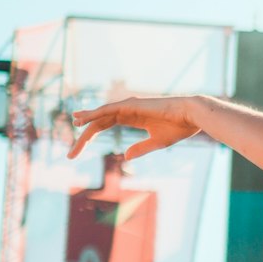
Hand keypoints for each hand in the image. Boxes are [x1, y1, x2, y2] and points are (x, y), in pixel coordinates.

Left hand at [69, 96, 202, 160]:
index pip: (105, 126)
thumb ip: (140, 149)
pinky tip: (82, 120)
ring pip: (100, 115)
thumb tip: (125, 157)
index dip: (90, 138)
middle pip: (99, 123)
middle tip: (71, 154)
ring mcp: (129, 106)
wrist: (191, 116)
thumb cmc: (179, 127)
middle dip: (84, 138)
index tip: (78, 153)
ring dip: (85, 122)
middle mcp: (127, 111)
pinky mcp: (131, 105)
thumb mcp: (157, 143)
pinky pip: (108, 110)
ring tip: (72, 126)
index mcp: (133, 119)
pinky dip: (94, 114)